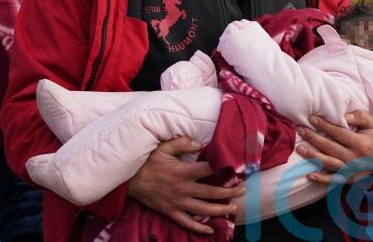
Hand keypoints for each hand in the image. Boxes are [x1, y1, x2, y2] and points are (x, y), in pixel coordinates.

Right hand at [127, 136, 244, 234]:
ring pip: (204, 209)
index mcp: (183, 172)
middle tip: (242, 189)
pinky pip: (188, 223)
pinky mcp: (171, 212)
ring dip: (221, 209)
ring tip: (234, 208)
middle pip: (212, 192)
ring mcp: (178, 202)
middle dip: (230, 191)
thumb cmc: (147, 162)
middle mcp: (183, 189)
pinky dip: (200, 228)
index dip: (223, 168)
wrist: (130, 180)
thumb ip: (182, 143)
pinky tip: (211, 230)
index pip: (208, 170)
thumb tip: (199, 143)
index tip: (236, 168)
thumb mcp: (162, 147)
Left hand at [296, 110, 372, 184]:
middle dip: (312, 138)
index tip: (311, 118)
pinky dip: (321, 179)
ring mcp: (351, 171)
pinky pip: (333, 180)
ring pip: (328, 163)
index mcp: (360, 144)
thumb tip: (344, 116)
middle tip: (300, 129)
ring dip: (312, 156)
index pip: (338, 133)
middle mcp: (354, 158)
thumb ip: (359, 117)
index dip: (324, 125)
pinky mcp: (349, 179)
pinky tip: (309, 175)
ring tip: (300, 148)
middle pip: (329, 147)